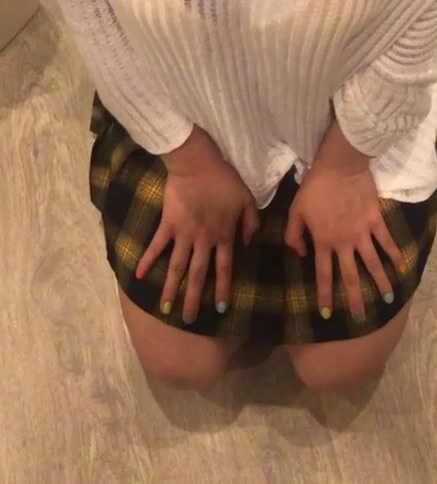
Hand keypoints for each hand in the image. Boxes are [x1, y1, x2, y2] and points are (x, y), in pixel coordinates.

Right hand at [136, 153, 259, 323]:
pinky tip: (140, 276)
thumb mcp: (246, 199)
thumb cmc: (224, 179)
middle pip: (197, 274)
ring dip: (171, 289)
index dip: (222, 288)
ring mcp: (183, 234)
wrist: (198, 164)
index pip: (224, 268)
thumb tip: (248, 242)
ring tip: (166, 309)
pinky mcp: (167, 224)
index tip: (220, 308)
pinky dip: (148, 260)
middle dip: (193, 298)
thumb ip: (250, 222)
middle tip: (188, 319)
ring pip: (177, 267)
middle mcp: (203, 240)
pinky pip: (156, 246)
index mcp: (223, 236)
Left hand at [284, 164, 403, 320]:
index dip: (325, 295)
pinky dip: (395, 255)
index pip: (324, 275)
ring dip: (381, 283)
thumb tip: (300, 253)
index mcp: (323, 241)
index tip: (327, 314)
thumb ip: (293, 234)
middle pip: (351, 276)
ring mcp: (362, 233)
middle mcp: (344, 242)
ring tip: (387, 299)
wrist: (339, 166)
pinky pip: (387, 241)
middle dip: (355, 299)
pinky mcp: (375, 221)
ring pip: (373, 263)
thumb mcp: (295, 210)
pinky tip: (402, 269)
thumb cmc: (314, 187)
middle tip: (360, 317)